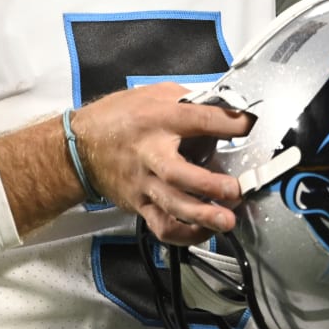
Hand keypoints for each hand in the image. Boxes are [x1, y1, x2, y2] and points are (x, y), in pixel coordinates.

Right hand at [70, 82, 253, 245]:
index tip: (249, 125)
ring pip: (172, 205)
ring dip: (201, 216)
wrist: (79, 148)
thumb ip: (189, 101)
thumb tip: (225, 110)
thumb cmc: (119, 118)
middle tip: (235, 190)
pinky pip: (162, 225)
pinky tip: (204, 232)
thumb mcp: (155, 94)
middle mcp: (150, 153)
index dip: (227, 123)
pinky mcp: (139, 203)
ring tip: (226, 221)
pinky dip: (184, 234)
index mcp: (158, 119)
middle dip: (209, 185)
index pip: (197, 120)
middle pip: (179, 173)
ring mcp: (144, 183)